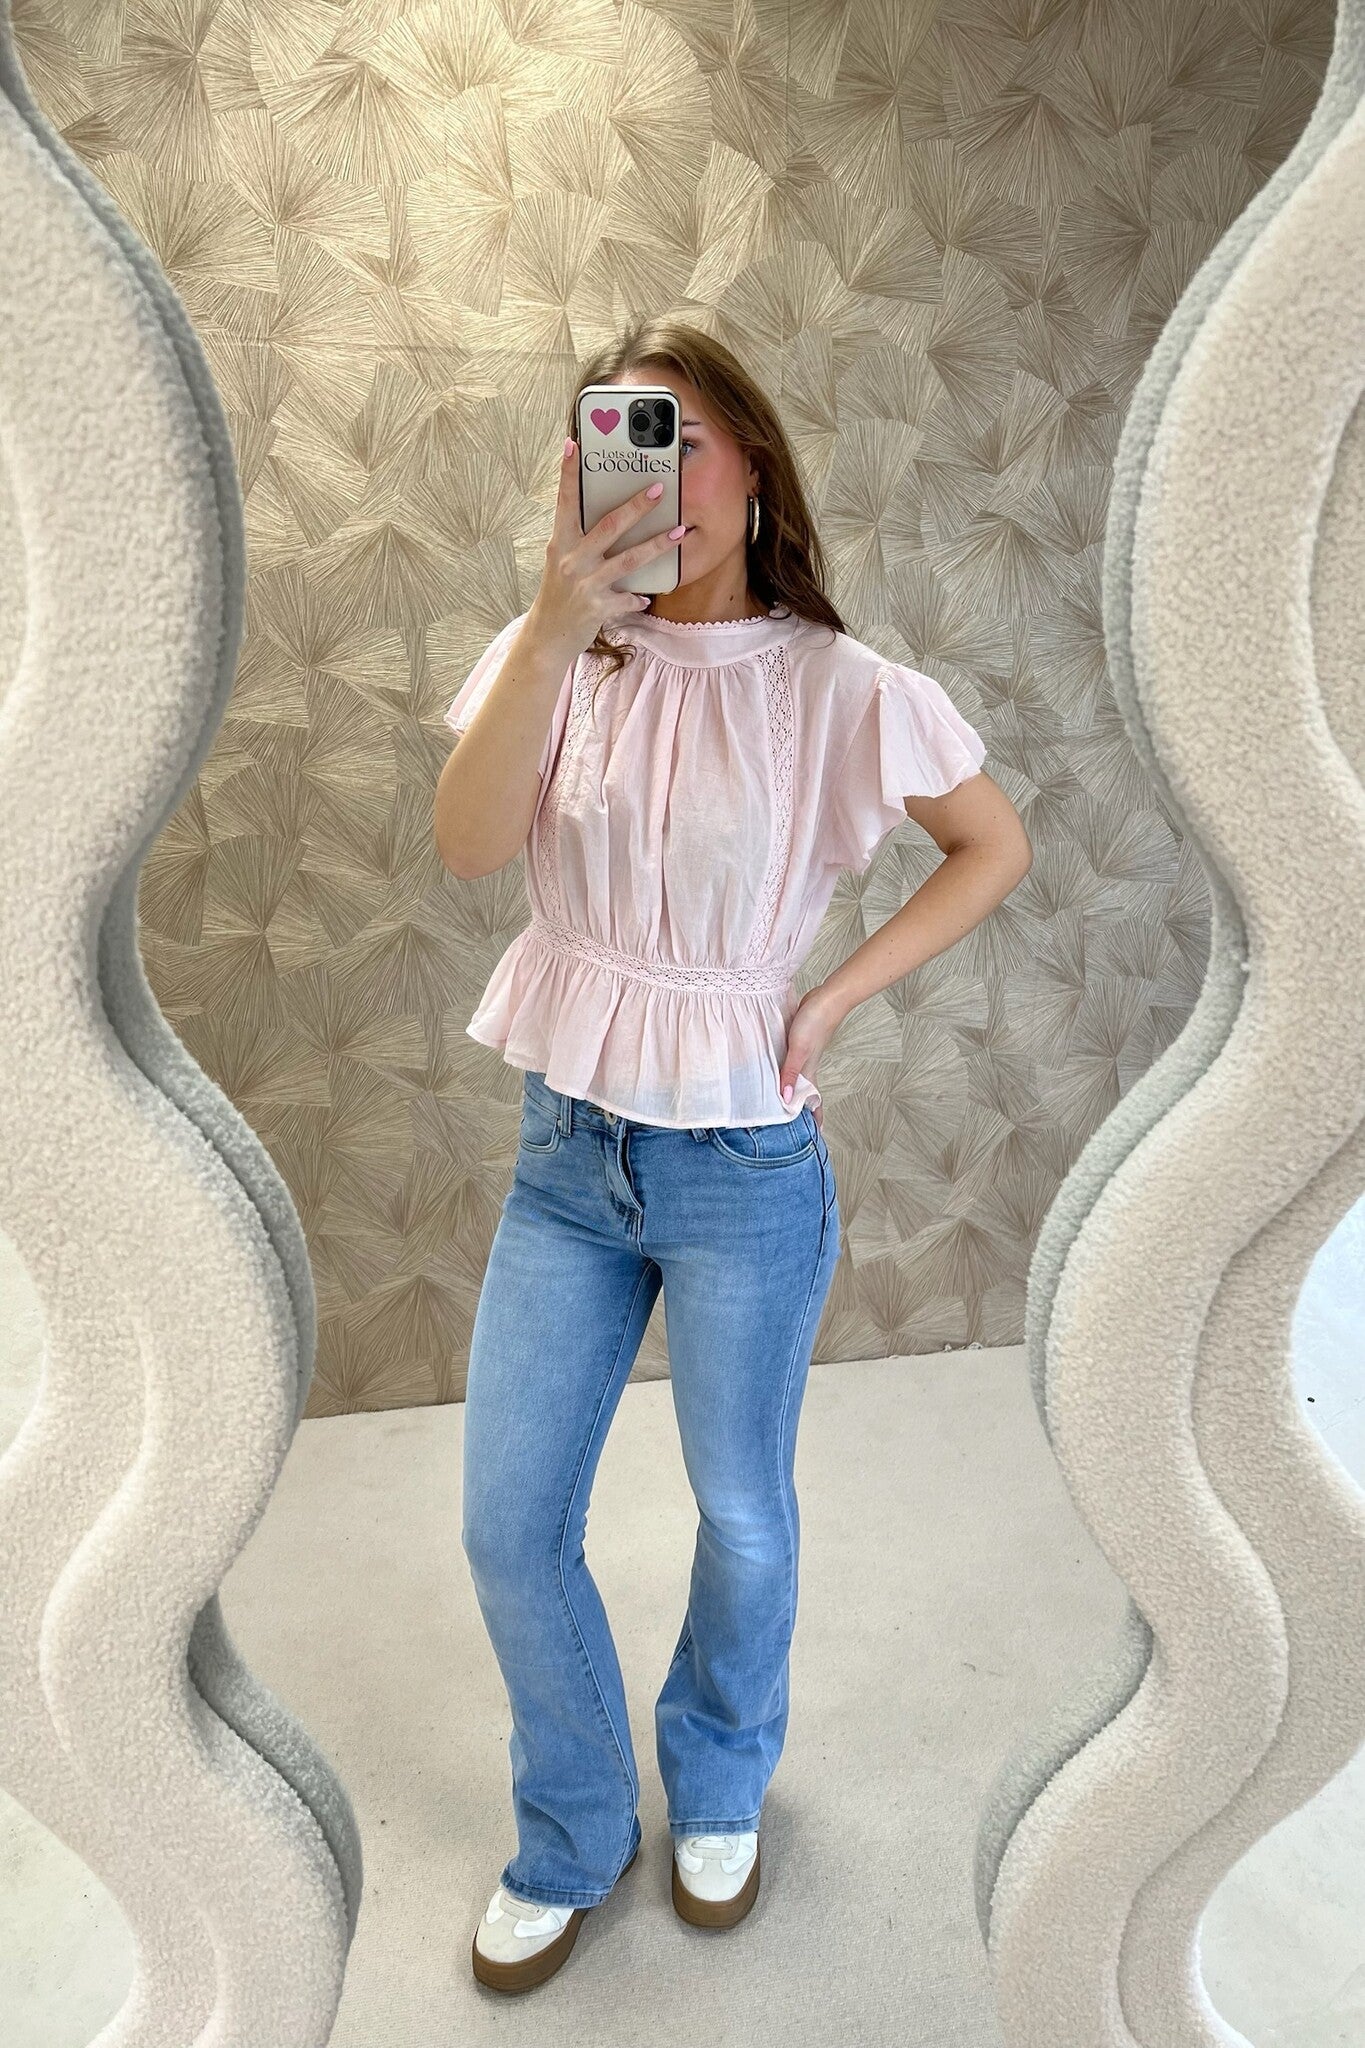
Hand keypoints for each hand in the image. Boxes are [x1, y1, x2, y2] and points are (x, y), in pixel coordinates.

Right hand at [528, 437, 684, 658]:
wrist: (548, 637)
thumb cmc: (559, 595)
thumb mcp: (562, 562)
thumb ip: (581, 540)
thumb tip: (610, 517)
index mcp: (561, 543)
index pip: (566, 502)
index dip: (569, 473)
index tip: (573, 444)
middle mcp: (572, 560)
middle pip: (609, 526)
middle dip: (637, 506)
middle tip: (659, 488)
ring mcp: (585, 584)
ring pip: (628, 560)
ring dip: (656, 545)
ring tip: (679, 531)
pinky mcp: (597, 607)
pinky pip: (627, 598)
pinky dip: (638, 597)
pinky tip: (648, 596)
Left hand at [778, 985, 845, 1131]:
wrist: (828, 998)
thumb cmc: (816, 1022)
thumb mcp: (799, 1050)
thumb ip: (791, 1073)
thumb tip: (786, 1099)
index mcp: (809, 1071)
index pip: (813, 1101)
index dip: (815, 1117)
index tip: (816, 1135)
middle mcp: (807, 1065)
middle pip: (803, 1091)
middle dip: (800, 1108)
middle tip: (793, 1124)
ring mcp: (804, 1053)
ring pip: (796, 1076)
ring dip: (792, 1088)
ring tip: (782, 1100)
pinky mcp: (799, 1041)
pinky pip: (791, 1062)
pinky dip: (786, 1070)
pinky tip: (776, 1068)